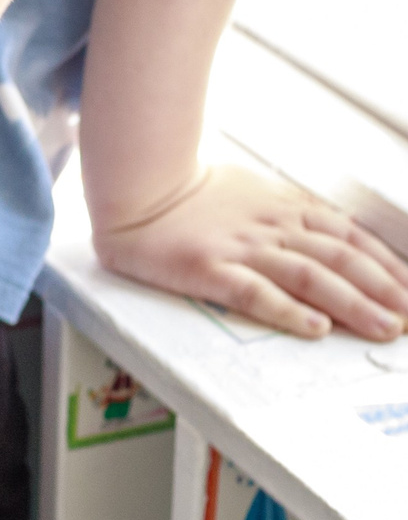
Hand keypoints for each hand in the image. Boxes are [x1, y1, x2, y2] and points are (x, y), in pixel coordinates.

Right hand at [95, 164, 407, 339]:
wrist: (137, 191)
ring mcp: (241, 249)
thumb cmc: (192, 196)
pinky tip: (314, 328)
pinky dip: (288, 311)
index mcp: (286, 209)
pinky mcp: (208, 270)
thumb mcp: (256, 192)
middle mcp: (272, 228)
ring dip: (353, 304)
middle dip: (385, 291)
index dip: (389, 267)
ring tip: (384, 328)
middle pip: (341, 259)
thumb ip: (293, 214)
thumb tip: (334, 234)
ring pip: (310, 276)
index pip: (352, 238)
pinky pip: (254, 292)